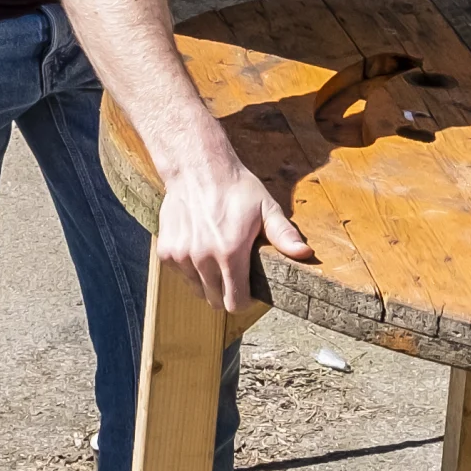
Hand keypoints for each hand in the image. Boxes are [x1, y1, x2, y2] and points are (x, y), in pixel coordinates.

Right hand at [153, 147, 313, 314]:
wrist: (197, 168)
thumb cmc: (236, 188)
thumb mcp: (266, 208)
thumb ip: (283, 235)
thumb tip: (304, 254)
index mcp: (230, 254)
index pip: (235, 302)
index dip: (244, 299)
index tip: (247, 288)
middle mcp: (203, 259)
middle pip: (215, 301)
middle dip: (226, 292)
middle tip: (233, 272)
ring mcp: (181, 256)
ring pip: (196, 288)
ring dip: (206, 280)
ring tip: (215, 256)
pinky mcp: (166, 251)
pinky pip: (181, 273)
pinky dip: (189, 268)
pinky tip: (198, 247)